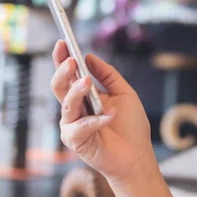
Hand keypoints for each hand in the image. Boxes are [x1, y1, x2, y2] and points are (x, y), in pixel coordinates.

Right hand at [51, 40, 153, 183]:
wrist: (138, 154)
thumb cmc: (131, 126)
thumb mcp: (123, 93)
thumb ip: (108, 75)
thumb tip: (89, 57)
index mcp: (84, 96)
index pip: (68, 75)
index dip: (61, 58)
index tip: (62, 42)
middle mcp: (74, 109)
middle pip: (59, 87)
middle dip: (62, 72)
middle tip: (71, 61)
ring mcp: (72, 125)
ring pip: (66, 104)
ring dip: (76, 92)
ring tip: (87, 82)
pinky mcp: (75, 141)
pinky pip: (79, 127)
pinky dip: (96, 120)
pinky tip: (110, 116)